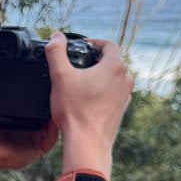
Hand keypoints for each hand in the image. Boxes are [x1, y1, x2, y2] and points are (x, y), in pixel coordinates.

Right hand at [45, 31, 133, 179]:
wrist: (86, 143)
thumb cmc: (74, 111)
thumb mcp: (60, 76)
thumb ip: (56, 52)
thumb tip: (55, 36)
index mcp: (114, 67)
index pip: (108, 44)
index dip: (94, 42)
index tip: (81, 46)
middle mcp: (125, 80)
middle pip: (111, 61)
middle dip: (94, 60)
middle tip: (76, 65)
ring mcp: (125, 96)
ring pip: (112, 78)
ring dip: (98, 77)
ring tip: (79, 83)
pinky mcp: (120, 110)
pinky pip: (112, 94)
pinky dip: (101, 92)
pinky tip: (85, 100)